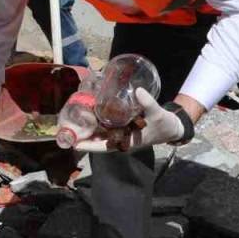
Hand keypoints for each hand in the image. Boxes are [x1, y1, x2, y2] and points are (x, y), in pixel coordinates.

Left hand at [73, 88, 190, 152]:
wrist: (171, 125)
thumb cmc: (164, 124)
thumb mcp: (158, 114)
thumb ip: (148, 103)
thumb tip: (138, 91)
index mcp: (127, 142)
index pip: (104, 146)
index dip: (90, 145)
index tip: (76, 144)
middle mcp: (121, 138)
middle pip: (98, 138)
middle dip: (83, 135)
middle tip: (67, 127)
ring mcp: (121, 131)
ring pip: (101, 131)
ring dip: (88, 126)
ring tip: (72, 118)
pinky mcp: (123, 124)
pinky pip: (108, 123)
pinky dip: (98, 119)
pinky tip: (89, 110)